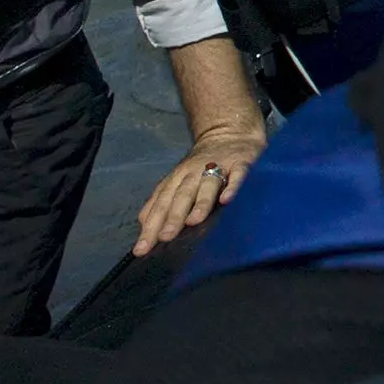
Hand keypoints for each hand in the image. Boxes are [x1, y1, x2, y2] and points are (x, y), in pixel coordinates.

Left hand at [132, 123, 269, 255]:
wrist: (228, 134)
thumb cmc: (201, 165)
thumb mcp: (178, 181)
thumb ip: (163, 202)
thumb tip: (144, 226)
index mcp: (177, 179)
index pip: (161, 204)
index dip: (151, 225)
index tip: (142, 249)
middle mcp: (193, 173)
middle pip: (181, 196)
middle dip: (172, 217)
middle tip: (164, 238)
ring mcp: (217, 167)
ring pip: (207, 186)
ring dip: (200, 203)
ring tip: (193, 222)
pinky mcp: (240, 163)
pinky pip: (237, 175)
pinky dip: (232, 186)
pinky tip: (227, 200)